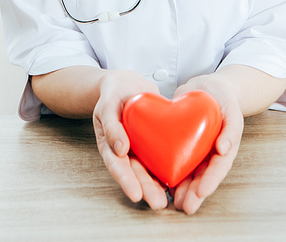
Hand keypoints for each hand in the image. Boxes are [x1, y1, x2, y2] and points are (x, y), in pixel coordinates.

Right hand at [92, 70, 168, 209]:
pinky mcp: (153, 141)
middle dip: (146, 189)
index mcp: (110, 144)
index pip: (118, 166)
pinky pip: (159, 155)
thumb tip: (119, 149)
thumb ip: (111, 125)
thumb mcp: (107, 106)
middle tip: (158, 203)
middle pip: (135, 173)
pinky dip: (167, 167)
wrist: (125, 83)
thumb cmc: (112, 94)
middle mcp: (124, 150)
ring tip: (167, 200)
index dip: (126, 181)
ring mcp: (139, 147)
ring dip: (156, 185)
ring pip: (148, 169)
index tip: (137, 194)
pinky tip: (178, 179)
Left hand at [171, 74, 243, 214]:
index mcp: (223, 148)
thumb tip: (224, 149)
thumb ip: (232, 129)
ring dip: (181, 189)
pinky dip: (167, 171)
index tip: (201, 192)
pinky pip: (173, 159)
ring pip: (187, 173)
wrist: (208, 88)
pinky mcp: (178, 144)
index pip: (217, 168)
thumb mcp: (232, 111)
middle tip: (185, 206)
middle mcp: (208, 154)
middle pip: (201, 177)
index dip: (210, 181)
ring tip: (174, 202)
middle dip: (194, 194)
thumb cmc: (224, 100)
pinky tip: (159, 181)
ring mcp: (193, 151)